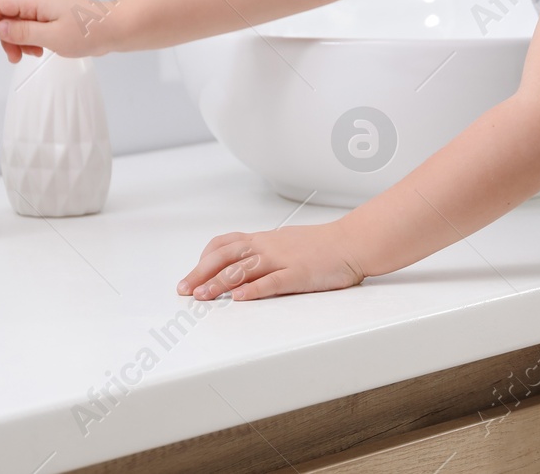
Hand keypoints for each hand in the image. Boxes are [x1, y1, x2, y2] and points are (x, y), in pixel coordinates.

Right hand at [0, 0, 113, 62]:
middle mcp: (39, 2)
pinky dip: (27, 41)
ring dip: (12, 41)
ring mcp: (47, 10)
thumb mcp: (52, 36)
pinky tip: (35, 52)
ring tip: (18, 57)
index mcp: (36, 0)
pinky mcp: (54, 19)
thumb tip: (0, 29)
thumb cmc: (90, 30)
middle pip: (4, 15)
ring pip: (17, 24)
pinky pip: (31, 29)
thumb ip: (23, 33)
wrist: (116, 29)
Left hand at [177, 221, 366, 300]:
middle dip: (201, 273)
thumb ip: (265, 253)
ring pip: (244, 268)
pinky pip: (273, 281)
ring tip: (202, 296)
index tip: (191, 276)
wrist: (353, 242)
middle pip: (226, 256)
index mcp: (266, 240)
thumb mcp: (288, 243)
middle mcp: (269, 246)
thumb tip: (243, 267)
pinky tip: (240, 298)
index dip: (204, 259)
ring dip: (219, 283)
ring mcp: (283, 259)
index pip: (225, 244)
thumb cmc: (324, 246)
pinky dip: (254, 290)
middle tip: (185, 290)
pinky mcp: (299, 274)